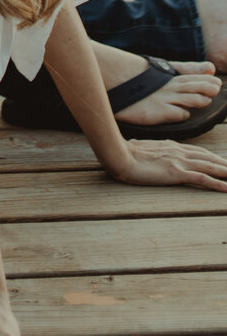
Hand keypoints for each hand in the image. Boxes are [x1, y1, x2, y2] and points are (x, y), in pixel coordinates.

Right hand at [111, 139, 226, 190]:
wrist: (119, 154)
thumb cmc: (125, 152)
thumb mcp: (141, 149)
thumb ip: (150, 151)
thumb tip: (146, 152)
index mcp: (171, 146)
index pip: (198, 151)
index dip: (212, 157)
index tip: (221, 161)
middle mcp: (178, 151)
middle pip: (207, 157)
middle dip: (223, 164)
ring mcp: (178, 161)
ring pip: (209, 166)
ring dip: (225, 172)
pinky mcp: (176, 172)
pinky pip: (201, 178)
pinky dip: (216, 183)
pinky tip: (226, 188)